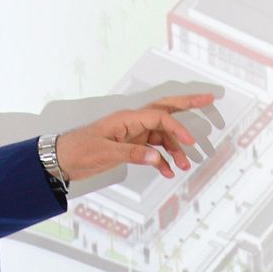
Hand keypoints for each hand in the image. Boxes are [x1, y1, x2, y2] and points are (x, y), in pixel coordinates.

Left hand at [56, 93, 216, 183]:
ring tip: (185, 164)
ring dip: (175, 149)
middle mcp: (133, 122)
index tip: (190, 141)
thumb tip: (158, 157)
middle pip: (166, 111)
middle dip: (188, 105)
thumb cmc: (79, 150)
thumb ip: (133, 154)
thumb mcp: (106, 153)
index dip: (177, 128)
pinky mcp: (130, 146)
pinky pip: (152, 150)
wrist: (62, 158)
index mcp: (127, 118)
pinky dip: (162, 160)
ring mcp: (133, 134)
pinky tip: (168, 171)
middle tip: (210, 100)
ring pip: (162, 136)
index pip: (160, 117)